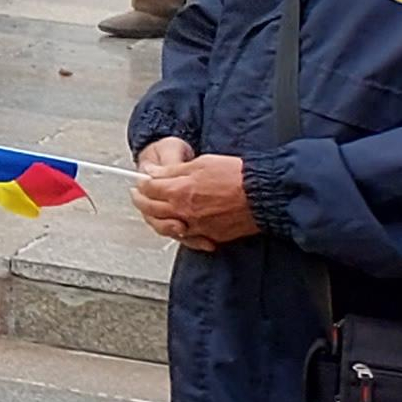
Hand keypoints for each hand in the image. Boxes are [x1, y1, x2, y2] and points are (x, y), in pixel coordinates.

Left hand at [136, 148, 256, 245]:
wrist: (264, 195)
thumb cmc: (237, 176)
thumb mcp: (201, 163)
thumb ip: (172, 171)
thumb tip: (151, 172)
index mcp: (179, 191)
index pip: (148, 189)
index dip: (142, 184)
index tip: (140, 181)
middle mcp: (184, 212)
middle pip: (152, 209)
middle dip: (141, 201)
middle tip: (137, 195)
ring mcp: (198, 226)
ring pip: (167, 227)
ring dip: (157, 218)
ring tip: (154, 211)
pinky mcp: (212, 235)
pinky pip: (189, 237)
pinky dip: (181, 233)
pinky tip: (179, 226)